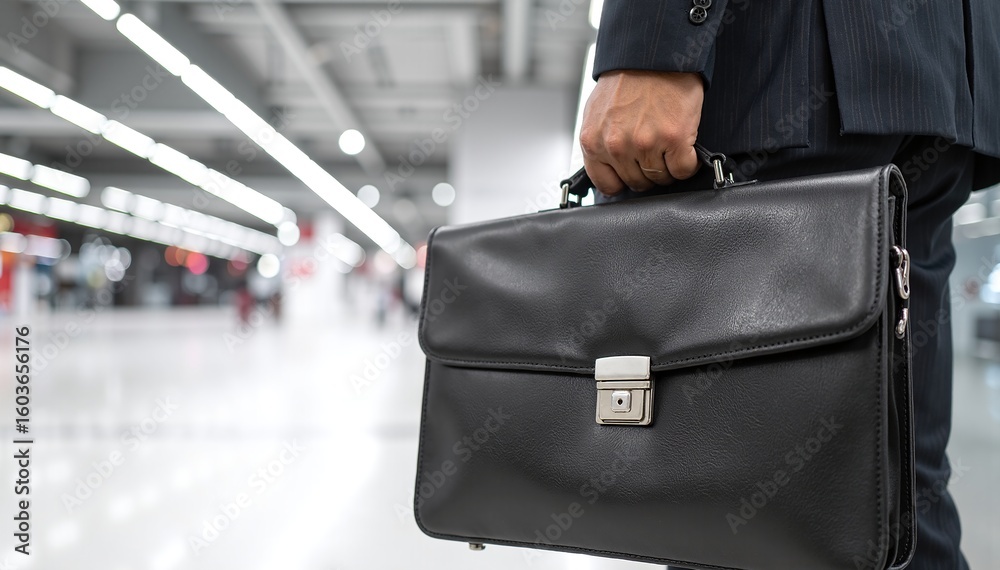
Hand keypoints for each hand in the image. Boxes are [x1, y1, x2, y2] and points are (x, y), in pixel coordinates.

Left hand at [580, 70, 703, 195]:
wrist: (654, 54)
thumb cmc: (627, 79)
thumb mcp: (597, 113)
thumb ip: (599, 142)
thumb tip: (607, 166)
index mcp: (593, 142)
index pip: (607, 185)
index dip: (623, 180)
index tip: (633, 172)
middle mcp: (617, 147)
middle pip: (638, 183)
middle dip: (648, 171)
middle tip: (655, 152)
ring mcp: (645, 144)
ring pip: (661, 178)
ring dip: (669, 167)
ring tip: (668, 146)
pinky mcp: (674, 139)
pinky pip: (684, 169)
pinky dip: (688, 162)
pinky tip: (685, 147)